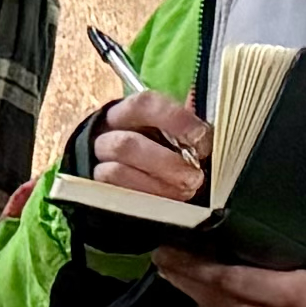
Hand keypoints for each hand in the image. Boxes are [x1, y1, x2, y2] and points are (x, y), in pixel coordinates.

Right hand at [88, 90, 211, 202]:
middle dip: (165, 162)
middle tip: (195, 176)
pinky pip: (116, 196)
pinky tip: (169, 201)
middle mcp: (107, 134)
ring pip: (116, 172)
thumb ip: (189, 128)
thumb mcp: (175, 131)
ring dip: (157, 185)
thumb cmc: (162, 146)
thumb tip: (207, 131)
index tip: (201, 138)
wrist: (133, 171)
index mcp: (128, 112)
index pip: (144, 105)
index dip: (174, 119)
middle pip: (126, 144)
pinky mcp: (100, 189)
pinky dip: (146, 198)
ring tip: (185, 191)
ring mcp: (98, 163)